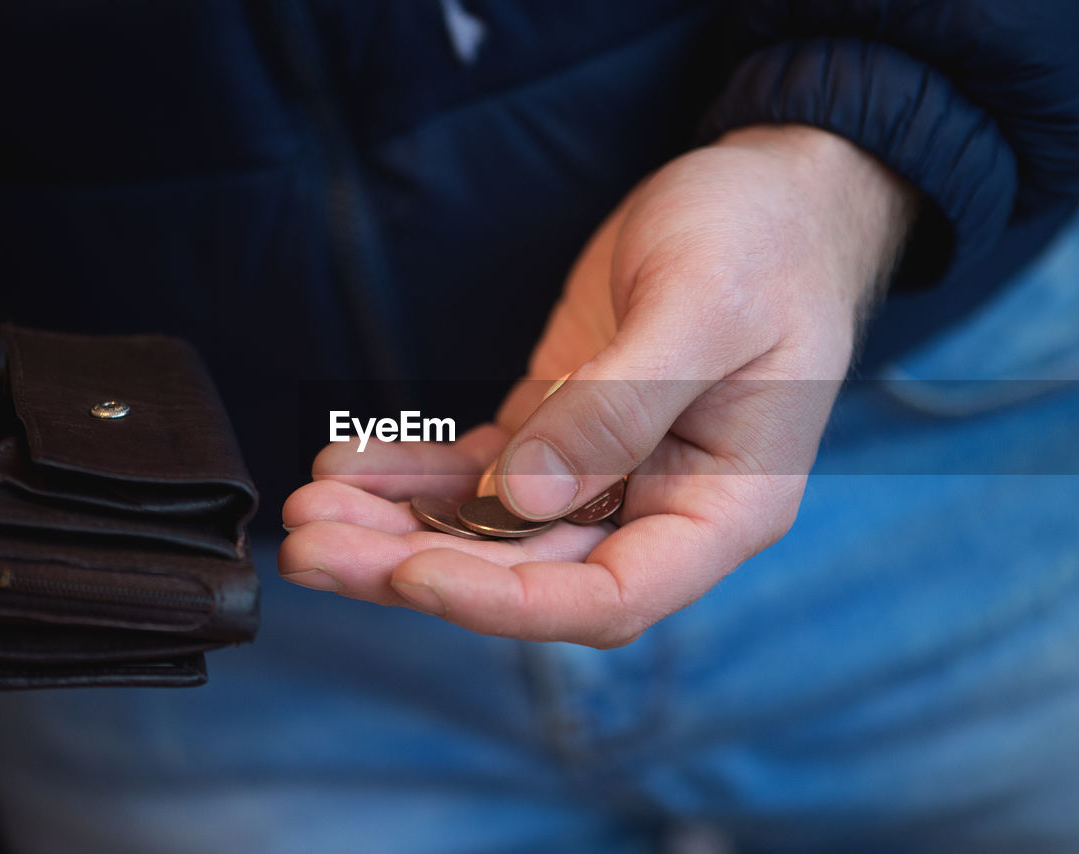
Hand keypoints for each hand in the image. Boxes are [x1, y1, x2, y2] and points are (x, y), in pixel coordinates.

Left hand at [281, 125, 916, 645]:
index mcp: (721, 507)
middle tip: (310, 544)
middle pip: (525, 573)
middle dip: (414, 563)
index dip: (507, 602)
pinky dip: (411, 472)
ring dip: (395, 526)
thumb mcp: (704, 308)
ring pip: (489, 531)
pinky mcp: (560, 426)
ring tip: (306, 509)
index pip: (610, 598)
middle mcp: (659, 507)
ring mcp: (605, 472)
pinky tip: (346, 464)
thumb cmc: (766, 242)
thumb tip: (523, 500)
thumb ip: (620, 407)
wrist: (771, 192)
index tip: (411, 572)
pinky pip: (477, 471)